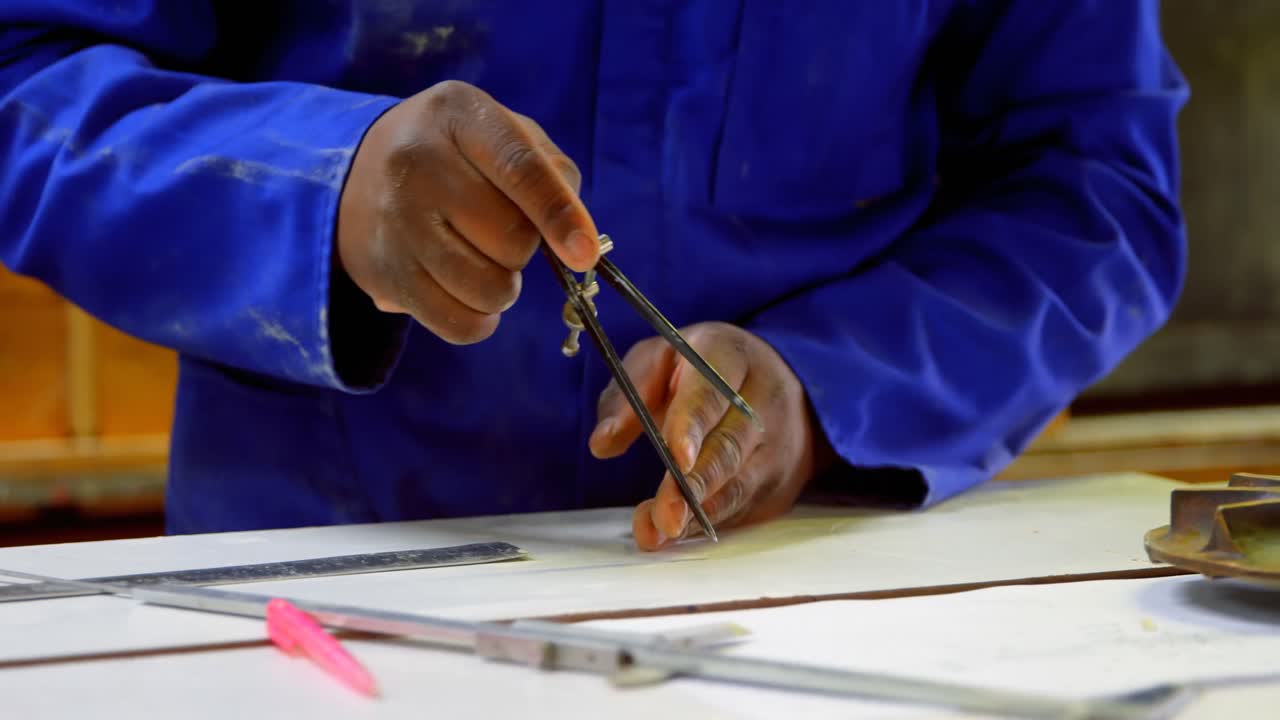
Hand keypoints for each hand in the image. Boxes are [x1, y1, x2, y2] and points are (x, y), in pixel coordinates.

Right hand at [337, 80, 598, 343]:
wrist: (359, 170)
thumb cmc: (458, 154)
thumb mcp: (504, 132)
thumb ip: (553, 174)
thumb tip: (579, 244)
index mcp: (459, 114)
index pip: (519, 168)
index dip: (559, 215)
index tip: (584, 254)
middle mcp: (417, 163)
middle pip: (510, 239)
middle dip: (524, 247)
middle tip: (499, 232)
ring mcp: (395, 222)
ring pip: (486, 288)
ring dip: (503, 287)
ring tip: (482, 260)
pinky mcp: (383, 273)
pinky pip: (456, 324)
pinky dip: (479, 320)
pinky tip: (469, 296)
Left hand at [589, 322, 831, 549]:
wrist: (775, 380)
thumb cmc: (704, 370)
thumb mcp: (661, 360)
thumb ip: (628, 394)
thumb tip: (602, 443)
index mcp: (728, 356)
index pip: (712, 392)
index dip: (694, 425)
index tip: (677, 457)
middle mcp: (763, 399)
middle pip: (728, 447)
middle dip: (694, 485)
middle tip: (665, 515)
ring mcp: (778, 443)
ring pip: (739, 484)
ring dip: (698, 513)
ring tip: (660, 531)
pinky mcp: (779, 480)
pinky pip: (744, 506)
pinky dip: (709, 522)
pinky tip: (680, 531)